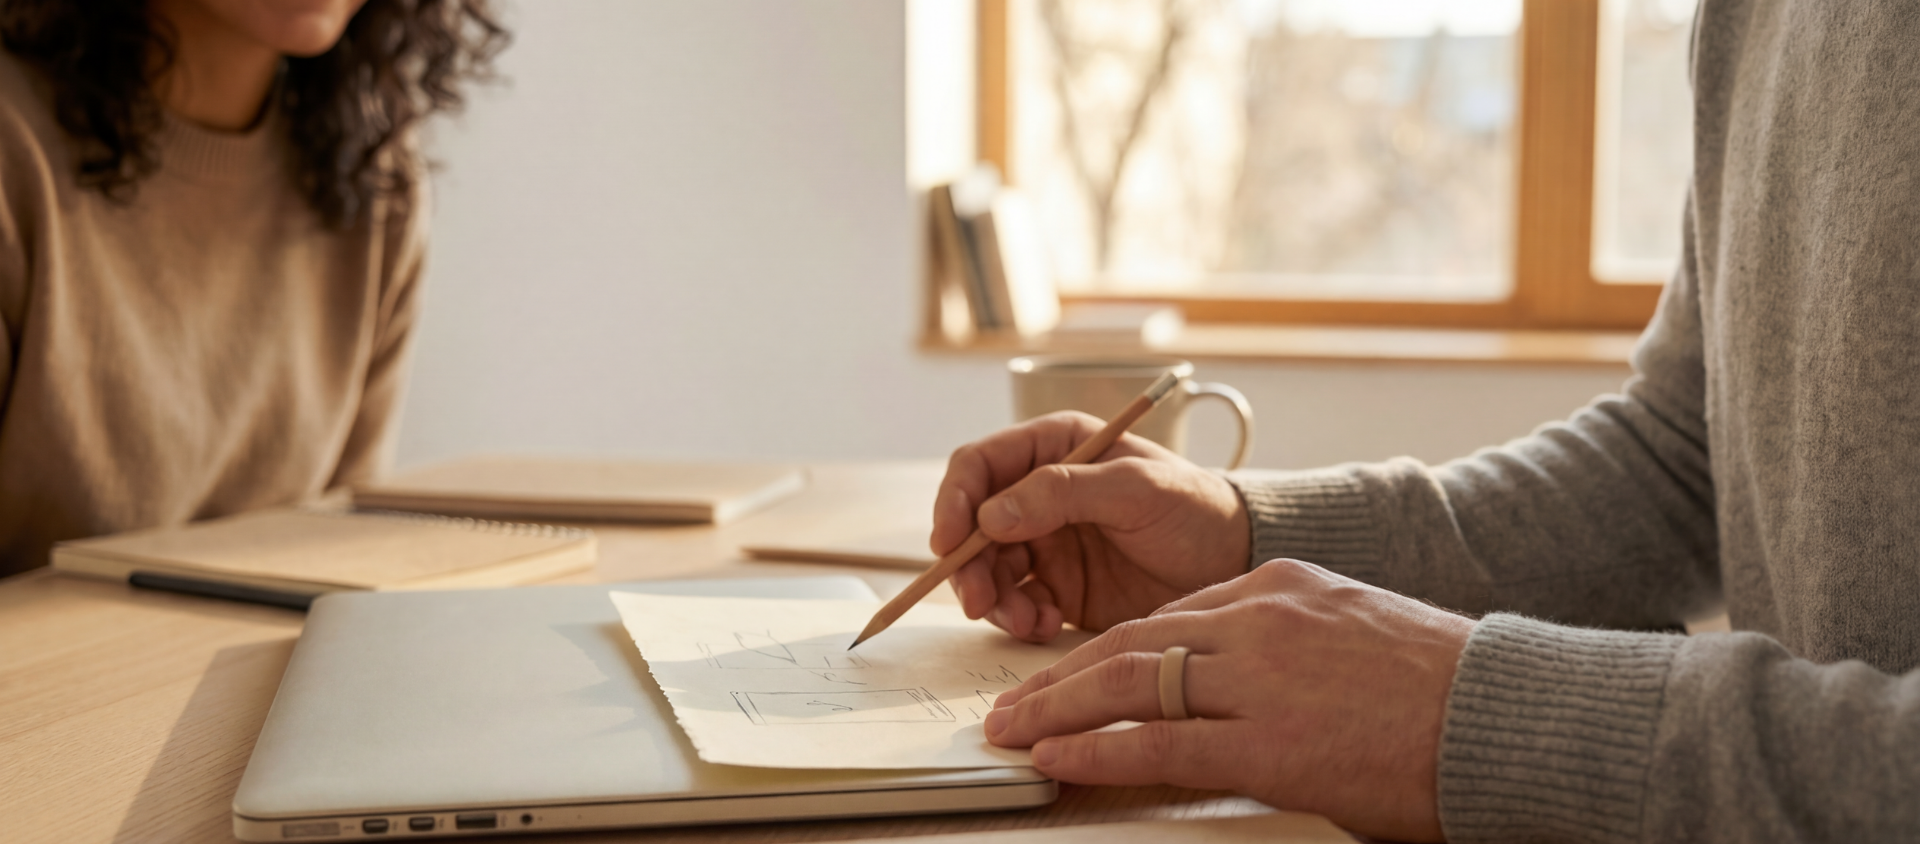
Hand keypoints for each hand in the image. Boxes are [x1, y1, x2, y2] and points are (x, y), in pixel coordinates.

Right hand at [932, 411, 1249, 641]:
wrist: (1235, 564)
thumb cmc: (1196, 510)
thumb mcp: (1138, 489)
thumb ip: (1065, 492)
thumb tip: (991, 515)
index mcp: (1053, 448)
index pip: (979, 466)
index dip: (953, 502)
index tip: (948, 543)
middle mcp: (1038, 493)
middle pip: (971, 526)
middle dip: (968, 566)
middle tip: (980, 603)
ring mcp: (1045, 541)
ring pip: (986, 570)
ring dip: (993, 599)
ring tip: (1024, 622)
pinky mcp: (1057, 587)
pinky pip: (1014, 604)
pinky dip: (1018, 619)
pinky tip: (1045, 627)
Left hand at [981, 559, 1473, 842]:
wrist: (1508, 716)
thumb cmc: (1444, 686)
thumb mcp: (1353, 633)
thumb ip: (1287, 646)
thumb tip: (1241, 684)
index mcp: (1279, 586)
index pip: (1167, 618)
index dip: (1105, 652)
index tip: (1069, 675)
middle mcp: (1258, 621)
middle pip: (1130, 643)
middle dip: (1060, 678)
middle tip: (1011, 703)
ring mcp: (1258, 680)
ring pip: (1128, 684)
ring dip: (1056, 711)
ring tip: (1011, 732)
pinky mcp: (1267, 743)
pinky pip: (1156, 744)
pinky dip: (1094, 750)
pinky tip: (1055, 759)